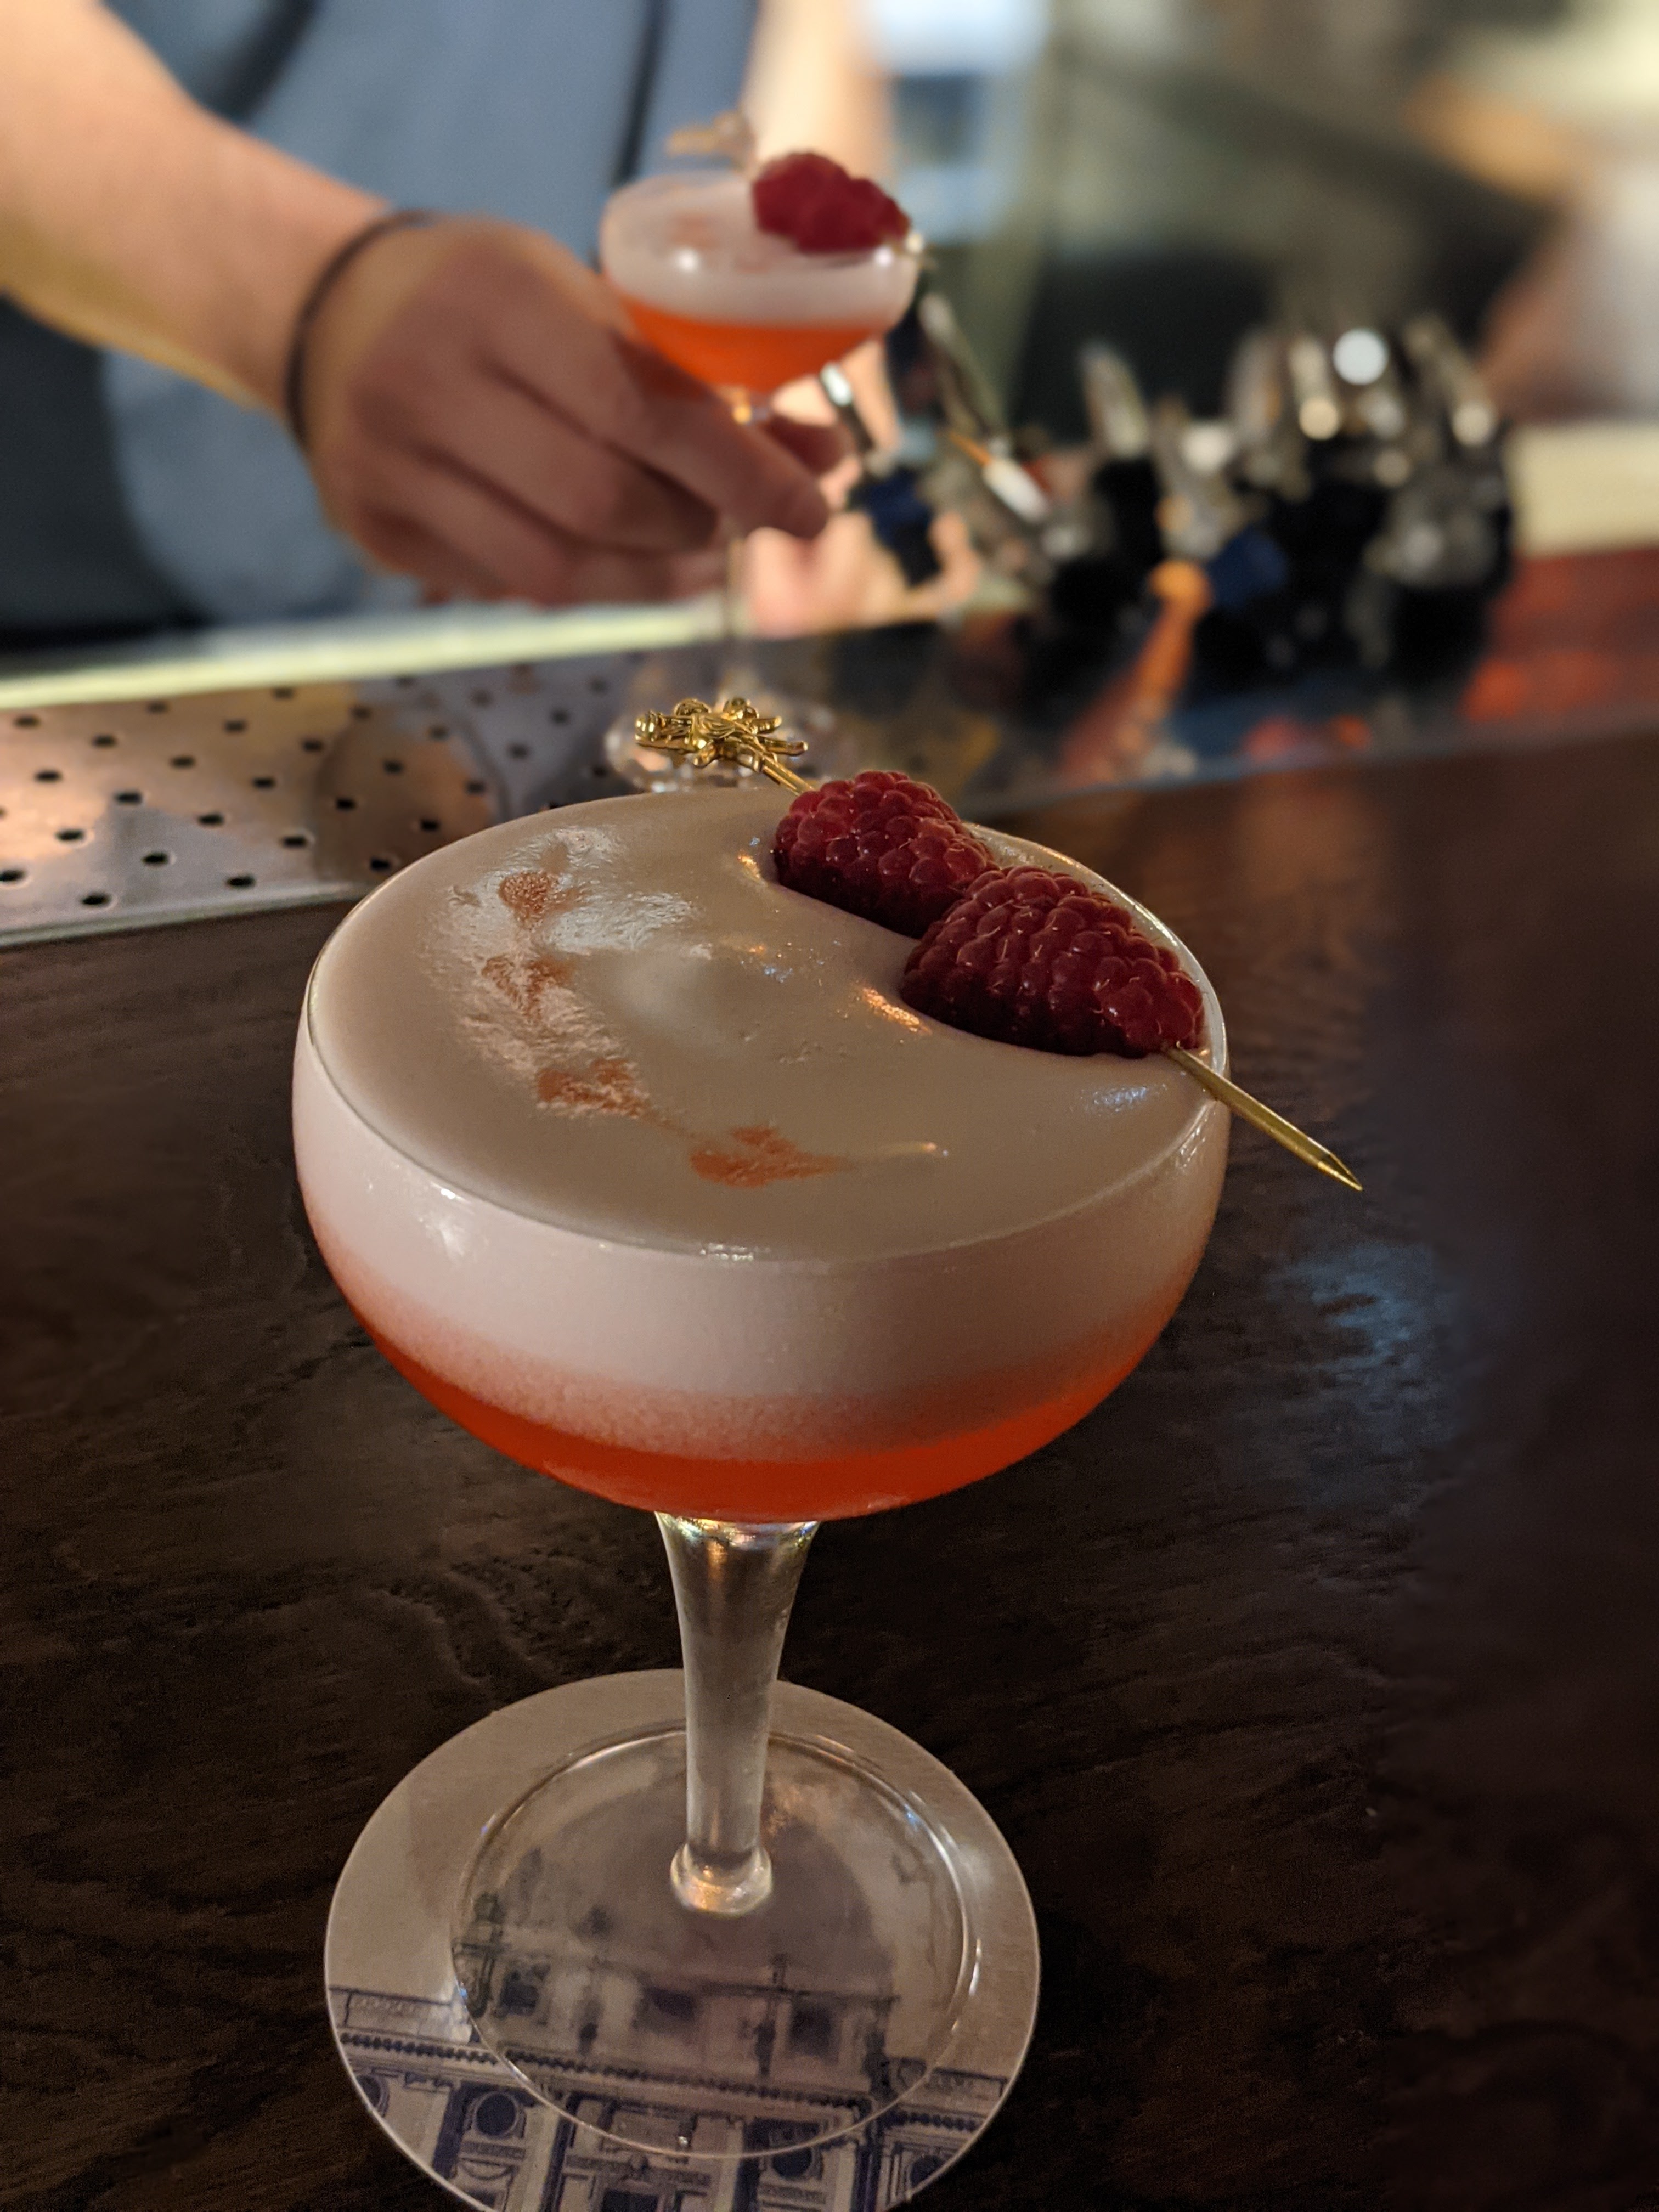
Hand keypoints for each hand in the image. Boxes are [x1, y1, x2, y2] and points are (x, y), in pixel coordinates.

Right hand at [295, 216, 845, 603]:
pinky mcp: (376, 534)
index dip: (739, 472)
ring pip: (558, 570)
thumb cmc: (485, 296)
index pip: (641, 409)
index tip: (808, 508)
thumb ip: (698, 375)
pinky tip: (616, 561)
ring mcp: (391, 468)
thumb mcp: (584, 292)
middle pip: (603, 502)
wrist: (325, 311)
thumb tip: (819, 463)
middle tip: (732, 523)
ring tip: (694, 556)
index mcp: (497, 296)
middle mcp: (428, 383)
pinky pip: (511, 589)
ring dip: (651, 577)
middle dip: (695, 526)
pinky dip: (587, 584)